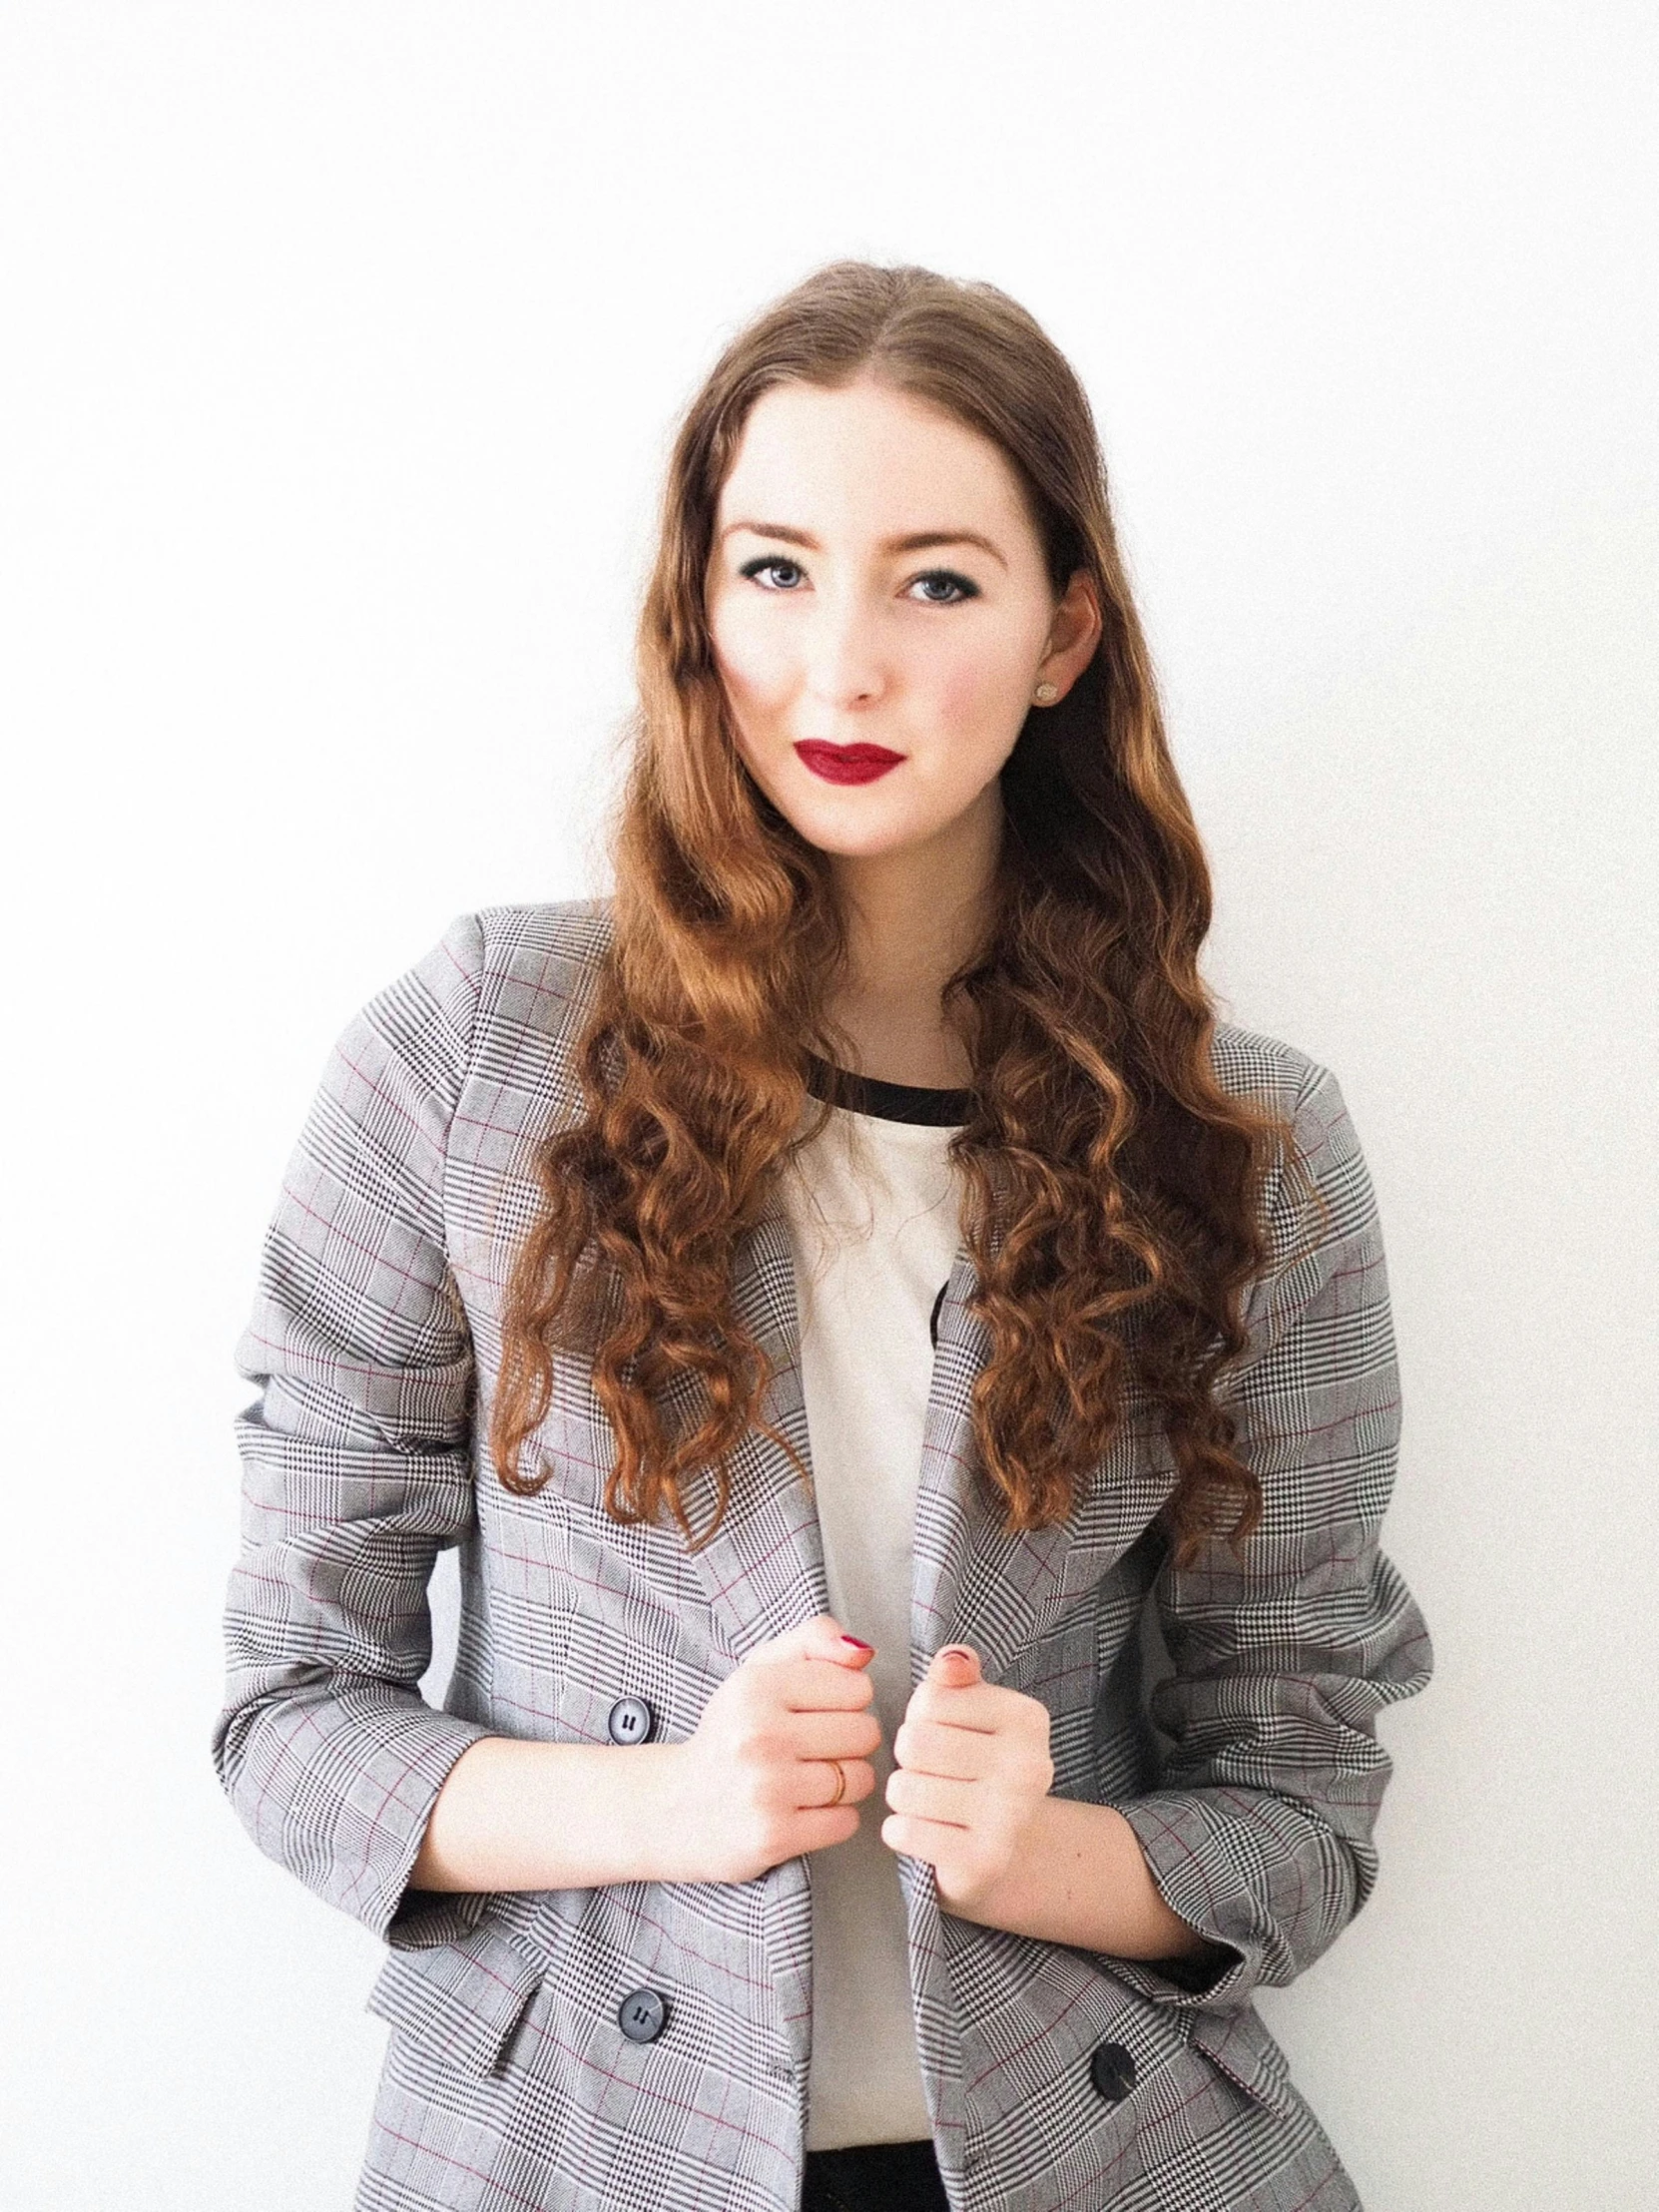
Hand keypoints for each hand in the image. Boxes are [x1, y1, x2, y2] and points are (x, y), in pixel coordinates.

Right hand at [670, 1614, 883, 1884]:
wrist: (676, 1807)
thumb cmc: (732, 1733)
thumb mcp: (760, 1670)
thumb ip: (813, 1640)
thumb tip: (863, 1651)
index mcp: (757, 1687)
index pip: (857, 1688)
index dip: (845, 1701)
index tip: (817, 1712)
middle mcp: (759, 1736)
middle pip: (865, 1733)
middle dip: (849, 1742)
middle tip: (815, 1749)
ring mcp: (766, 1789)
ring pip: (861, 1779)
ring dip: (846, 1783)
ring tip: (810, 1779)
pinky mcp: (774, 1837)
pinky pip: (847, 1822)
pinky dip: (836, 1818)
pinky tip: (805, 1809)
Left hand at [880, 1643, 1054, 1914]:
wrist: (1007, 1851)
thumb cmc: (975, 1765)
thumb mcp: (971, 1711)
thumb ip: (956, 1677)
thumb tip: (951, 1659)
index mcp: (1028, 1718)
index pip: (930, 1699)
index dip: (919, 1716)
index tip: (941, 1733)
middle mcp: (1029, 1766)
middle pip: (914, 1743)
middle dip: (908, 1758)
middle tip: (932, 1772)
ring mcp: (1010, 1818)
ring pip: (903, 1788)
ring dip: (903, 1796)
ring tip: (929, 1801)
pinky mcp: (984, 1861)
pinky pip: (903, 1831)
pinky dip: (900, 1832)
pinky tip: (925, 1832)